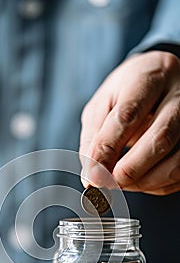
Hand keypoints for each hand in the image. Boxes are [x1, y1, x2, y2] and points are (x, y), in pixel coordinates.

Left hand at [80, 51, 179, 194]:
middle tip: (109, 184)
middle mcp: (179, 93)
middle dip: (130, 170)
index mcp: (149, 77)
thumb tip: (92, 177)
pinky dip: (158, 186)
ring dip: (146, 182)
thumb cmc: (128, 92)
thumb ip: (94, 138)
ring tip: (123, 184)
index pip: (127, 116)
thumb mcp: (103, 104)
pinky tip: (141, 181)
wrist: (161, 78)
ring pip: (178, 162)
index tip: (93, 176)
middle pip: (160, 138)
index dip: (107, 150)